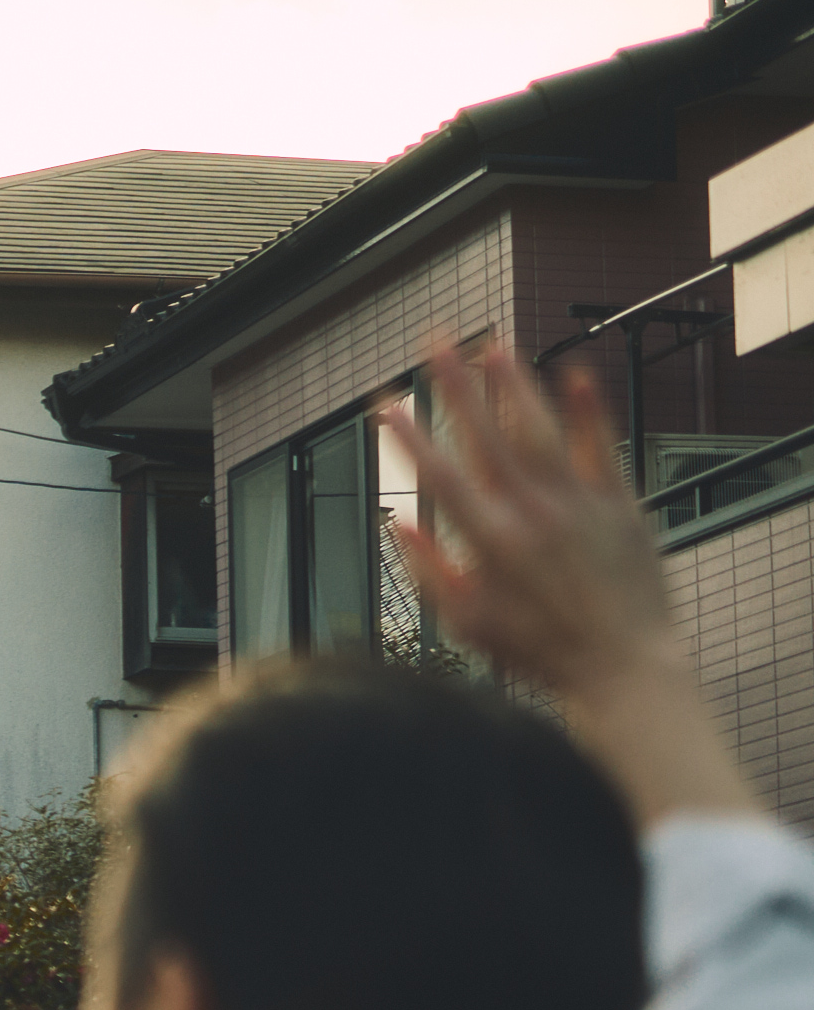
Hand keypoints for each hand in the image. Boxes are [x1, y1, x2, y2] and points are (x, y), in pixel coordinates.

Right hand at [376, 342, 759, 823]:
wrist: (623, 666)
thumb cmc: (541, 652)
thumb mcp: (465, 624)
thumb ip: (427, 571)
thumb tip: (400, 523)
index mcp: (490, 543)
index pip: (439, 474)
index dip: (408, 435)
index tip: (385, 402)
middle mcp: (533, 513)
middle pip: (486, 435)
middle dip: (455, 385)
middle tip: (435, 343)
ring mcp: (579, 505)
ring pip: (541, 430)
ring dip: (515, 385)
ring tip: (493, 345)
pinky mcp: (619, 505)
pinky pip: (602, 446)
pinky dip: (588, 409)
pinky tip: (574, 374)